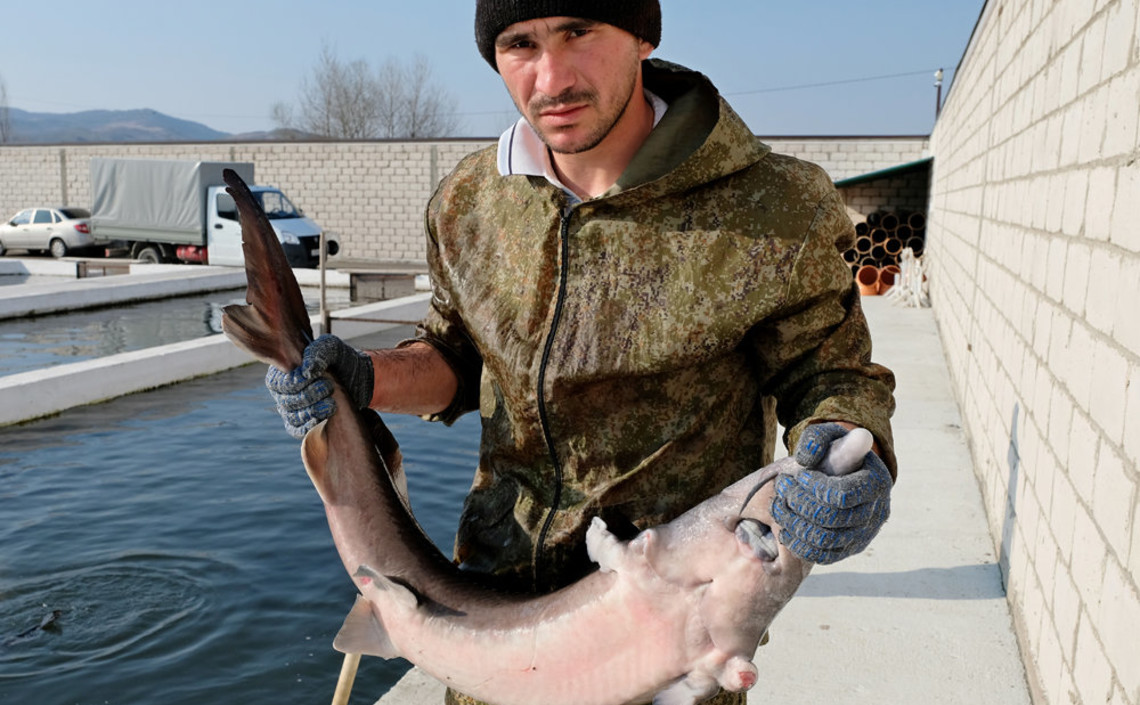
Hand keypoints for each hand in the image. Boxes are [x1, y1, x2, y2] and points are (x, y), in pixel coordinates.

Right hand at [264, 335, 374, 437]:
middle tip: (329, 387)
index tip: (314, 376)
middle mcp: (284, 392)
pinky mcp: (304, 423)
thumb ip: (318, 352)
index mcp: (284, 372)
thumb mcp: (332, 347)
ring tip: (332, 402)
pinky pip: (298, 430)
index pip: (278, 383)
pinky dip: (310, 425)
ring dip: (313, 411)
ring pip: (293, 417)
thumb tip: (307, 369)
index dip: (294, 383)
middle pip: (286, 402)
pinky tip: (326, 416)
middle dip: (309, 396)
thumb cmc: (340, 359)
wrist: (360, 378)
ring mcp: (292, 409)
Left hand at [771, 422, 890, 563]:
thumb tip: (806, 459)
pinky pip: (823, 556)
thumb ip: (816, 438)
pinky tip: (784, 528)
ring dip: (794, 524)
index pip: (842, 495)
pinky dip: (800, 544)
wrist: (844, 476)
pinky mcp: (849, 549)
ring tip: (777, 505)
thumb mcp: (828, 435)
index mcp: (876, 483)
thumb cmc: (835, 452)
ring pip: (825, 540)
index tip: (799, 475)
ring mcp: (864, 535)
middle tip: (781, 487)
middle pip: (831, 518)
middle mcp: (875, 513)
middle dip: (798, 503)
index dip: (814, 488)